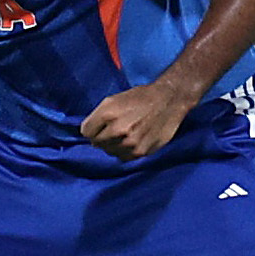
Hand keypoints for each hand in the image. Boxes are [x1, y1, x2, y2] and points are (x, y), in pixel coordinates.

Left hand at [79, 81, 195, 159]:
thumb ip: (97, 117)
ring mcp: (129, 143)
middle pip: (96, 143)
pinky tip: (133, 140)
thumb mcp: (113, 100)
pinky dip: (125, 151)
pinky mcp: (140, 152)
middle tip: (115, 130)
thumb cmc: (139, 98)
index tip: (100, 126)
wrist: (168, 100)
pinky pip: (123, 157)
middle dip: (102, 137)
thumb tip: (88, 136)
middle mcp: (117, 129)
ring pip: (109, 151)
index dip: (92, 128)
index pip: (86, 132)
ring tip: (126, 134)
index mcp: (108, 113)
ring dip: (114, 145)